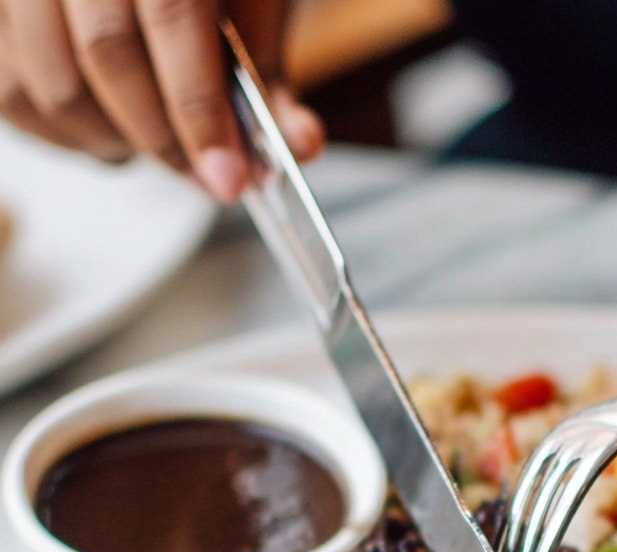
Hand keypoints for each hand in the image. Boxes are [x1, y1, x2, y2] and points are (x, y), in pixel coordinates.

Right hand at [0, 0, 323, 200]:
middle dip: (164, 139)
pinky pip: (15, 98)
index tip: (228, 179)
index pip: (173, 20)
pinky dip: (67, 137)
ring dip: (114, 142)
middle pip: (108, 57)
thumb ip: (268, 81)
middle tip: (204, 176)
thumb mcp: (249, 8)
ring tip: (155, 143)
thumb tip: (297, 146)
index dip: (199, 113)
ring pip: (55, 85)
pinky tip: (108, 131)